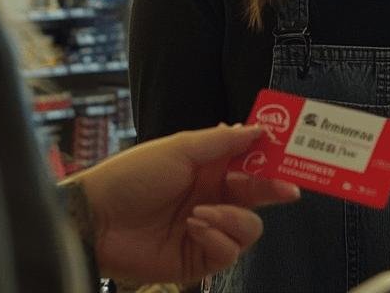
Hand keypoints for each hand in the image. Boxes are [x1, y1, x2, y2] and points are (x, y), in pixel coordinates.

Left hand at [64, 124, 299, 284]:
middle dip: (271, 191)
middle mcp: (211, 198)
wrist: (97, 219)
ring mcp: (206, 230)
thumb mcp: (179, 148)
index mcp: (208, 168)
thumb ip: (223, 142)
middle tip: (284, 189)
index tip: (292, 155)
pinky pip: (228, 253)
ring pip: (249, 228)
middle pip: (258, 196)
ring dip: (233, 219)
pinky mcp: (197, 260)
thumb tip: (258, 129)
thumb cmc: (131, 176)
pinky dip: (217, 240)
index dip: (272, 160)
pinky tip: (194, 228)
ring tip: (203, 213)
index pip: (251, 164)